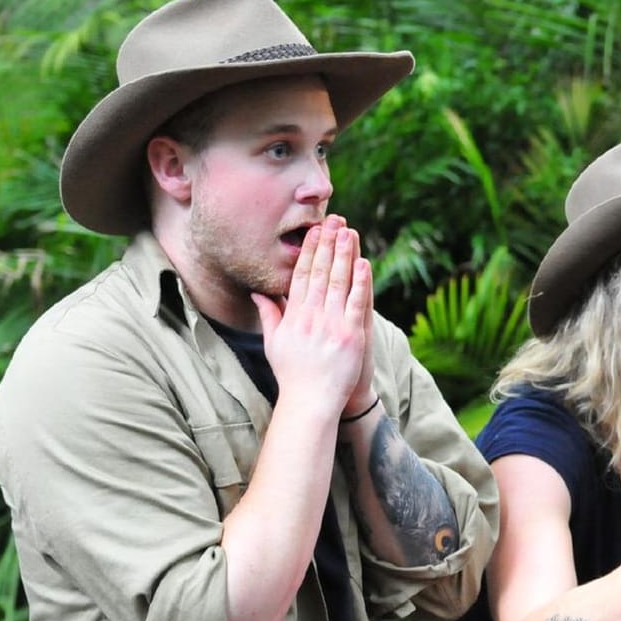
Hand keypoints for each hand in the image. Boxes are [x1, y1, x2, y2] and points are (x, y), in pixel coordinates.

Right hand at [252, 215, 373, 415]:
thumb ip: (269, 315)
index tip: (313, 231)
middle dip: (327, 244)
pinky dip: (361, 282)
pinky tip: (364, 262)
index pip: (300, 275)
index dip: (308, 251)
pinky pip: (357, 303)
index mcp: (293, 316)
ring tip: (349, 232)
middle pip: (320, 272)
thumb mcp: (274, 343)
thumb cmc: (292, 374)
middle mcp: (311, 317)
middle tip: (333, 220)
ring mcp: (332, 325)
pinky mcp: (351, 335)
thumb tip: (257, 293)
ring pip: (339, 282)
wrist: (311, 401)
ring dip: (344, 254)